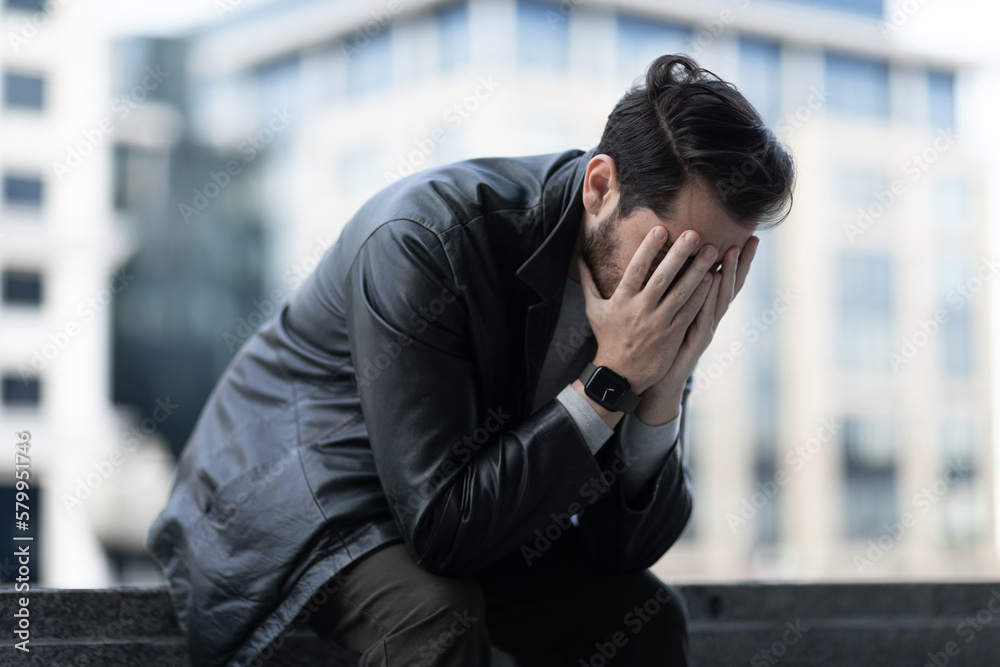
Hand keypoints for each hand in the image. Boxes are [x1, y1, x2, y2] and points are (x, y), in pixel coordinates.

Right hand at [577, 226, 719, 395]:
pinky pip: (690, 311)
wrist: (619, 373)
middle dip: (679, 254)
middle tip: (694, 233)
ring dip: (698, 270)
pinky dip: (702, 295)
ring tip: (711, 251)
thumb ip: (588, 281)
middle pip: (663, 277)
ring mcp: (659, 322)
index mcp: (622, 300)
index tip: (660, 229)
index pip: (636, 269)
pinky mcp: (673, 334)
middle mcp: (641, 309)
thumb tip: (578, 258)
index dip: (648, 249)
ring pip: (682, 292)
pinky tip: (714, 278)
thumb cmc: (607, 337)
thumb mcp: (593, 309)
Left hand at [642, 234, 758, 403]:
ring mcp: (706, 330)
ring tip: (732, 252)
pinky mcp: (697, 342)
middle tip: (752, 239)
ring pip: (720, 298)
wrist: (660, 383)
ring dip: (727, 274)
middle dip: (742, 262)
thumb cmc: (662, 347)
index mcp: (705, 309)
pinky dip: (709, 298)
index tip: (748, 236)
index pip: (724, 280)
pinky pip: (704, 316)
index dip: (737, 260)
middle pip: (730, 286)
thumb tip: (673, 264)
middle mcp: (710, 318)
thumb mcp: (671, 315)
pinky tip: (712, 280)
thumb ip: (676, 293)